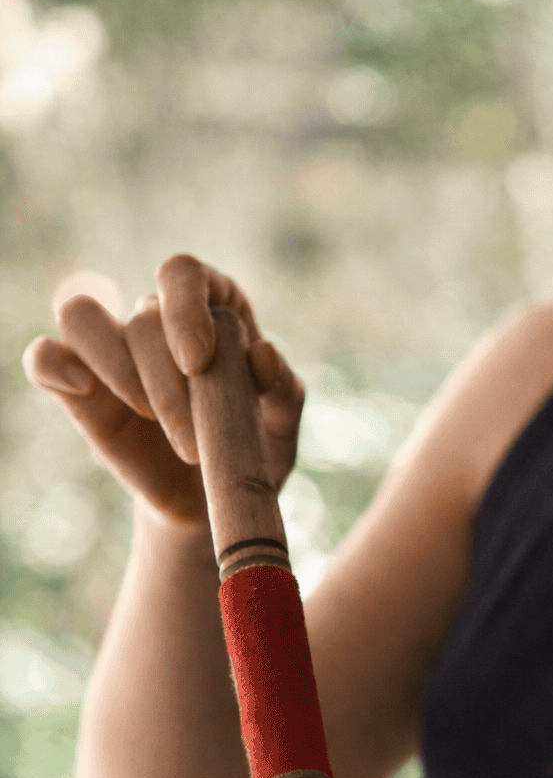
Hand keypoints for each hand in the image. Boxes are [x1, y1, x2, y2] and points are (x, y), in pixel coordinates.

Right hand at [20, 254, 304, 533]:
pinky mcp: (79, 390)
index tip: (198, 362)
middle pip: (143, 317)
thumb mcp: (282, 429)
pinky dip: (52, 364)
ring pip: (82, 317)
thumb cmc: (250, 453)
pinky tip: (80, 388)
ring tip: (148, 418)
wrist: (213, 503)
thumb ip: (284, 391)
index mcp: (212, 309)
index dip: (185, 308)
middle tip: (193, 443)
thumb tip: (262, 356)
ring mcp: (114, 352)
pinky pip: (44, 357)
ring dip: (116, 369)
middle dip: (168, 385)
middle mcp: (158, 320)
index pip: (183, 274)